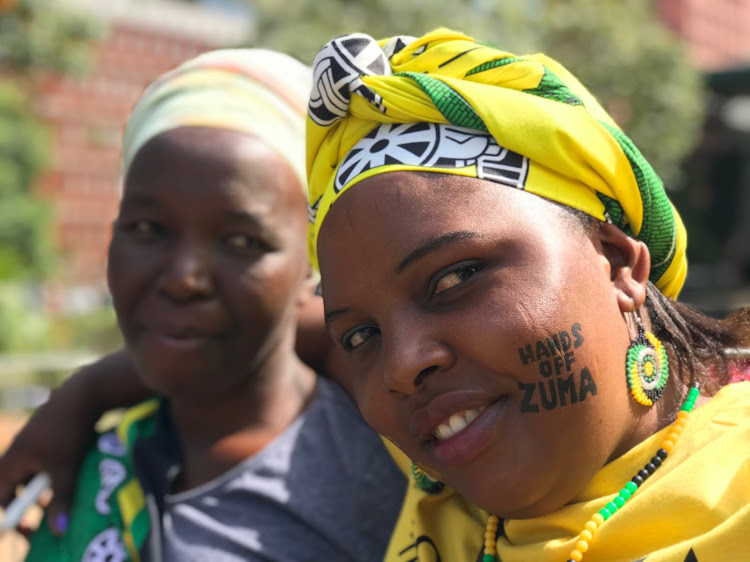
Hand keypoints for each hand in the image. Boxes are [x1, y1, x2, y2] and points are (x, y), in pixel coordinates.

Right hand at [0, 349, 146, 535]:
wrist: (84, 394)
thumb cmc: (69, 432)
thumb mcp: (66, 469)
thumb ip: (61, 499)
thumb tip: (58, 531)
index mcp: (12, 460)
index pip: (0, 494)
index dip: (9, 512)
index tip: (23, 528)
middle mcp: (18, 450)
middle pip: (14, 484)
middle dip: (27, 502)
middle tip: (43, 515)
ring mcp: (33, 440)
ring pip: (32, 472)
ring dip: (43, 487)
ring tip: (59, 497)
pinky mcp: (49, 434)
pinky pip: (44, 460)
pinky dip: (53, 471)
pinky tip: (70, 475)